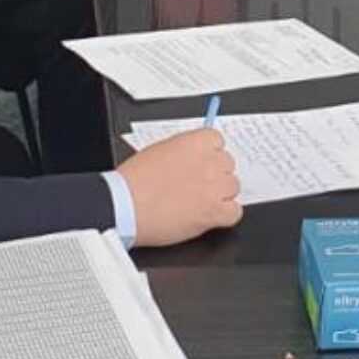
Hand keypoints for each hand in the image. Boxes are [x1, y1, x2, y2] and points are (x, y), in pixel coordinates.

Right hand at [119, 128, 243, 246]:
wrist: (123, 205)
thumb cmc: (133, 181)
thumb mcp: (159, 151)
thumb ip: (183, 151)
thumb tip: (195, 154)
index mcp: (195, 143)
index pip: (218, 142)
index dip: (209, 154)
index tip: (202, 162)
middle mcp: (209, 162)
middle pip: (228, 165)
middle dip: (215, 175)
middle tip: (197, 185)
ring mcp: (214, 188)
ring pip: (233, 188)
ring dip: (220, 195)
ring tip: (198, 202)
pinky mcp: (214, 213)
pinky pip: (234, 212)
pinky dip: (224, 216)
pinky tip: (208, 216)